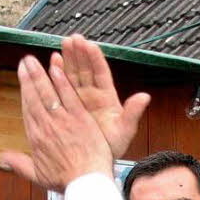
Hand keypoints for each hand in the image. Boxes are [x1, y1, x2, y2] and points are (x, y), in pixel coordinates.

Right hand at [0, 48, 112, 190]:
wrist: (84, 184)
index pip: (28, 110)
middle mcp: (46, 126)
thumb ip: (19, 164)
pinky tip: (56, 67)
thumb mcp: (37, 176)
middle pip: (34, 98)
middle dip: (28, 78)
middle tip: (24, 62)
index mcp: (36, 138)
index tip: (21, 79)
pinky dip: (61, 81)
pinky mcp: (79, 118)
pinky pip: (68, 95)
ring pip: (48, 93)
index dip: (24, 92)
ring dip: (40, 75)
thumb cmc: (65, 182)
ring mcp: (63, 120)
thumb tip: (2, 159)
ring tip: (33, 60)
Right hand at [55, 35, 149, 159]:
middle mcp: (93, 95)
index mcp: (107, 98)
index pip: (101, 73)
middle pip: (86, 69)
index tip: (90, 45)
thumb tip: (145, 97)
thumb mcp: (124, 131)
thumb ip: (133, 113)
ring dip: (69, 58)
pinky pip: (62, 86)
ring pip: (73, 74)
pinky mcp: (68, 104)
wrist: (95, 161)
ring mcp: (79, 98)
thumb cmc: (111, 147)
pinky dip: (58, 74)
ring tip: (64, 43)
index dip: (96, 59)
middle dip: (80, 53)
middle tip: (74, 39)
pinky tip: (54, 60)